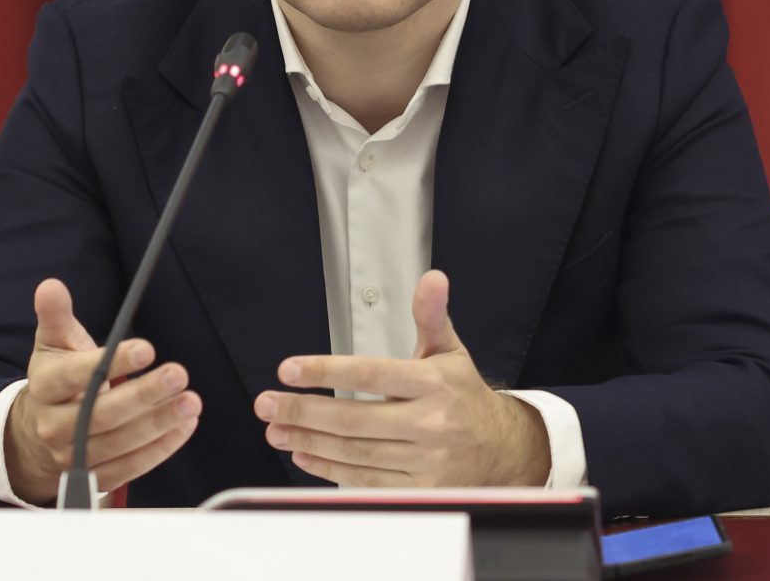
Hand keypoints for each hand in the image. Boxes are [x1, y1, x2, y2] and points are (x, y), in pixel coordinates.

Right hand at [5, 278, 200, 502]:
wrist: (38, 432)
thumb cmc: (58, 378)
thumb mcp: (54, 343)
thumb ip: (56, 315)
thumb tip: (51, 286)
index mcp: (44, 387)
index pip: (77, 376)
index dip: (113, 363)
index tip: (147, 349)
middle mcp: (55, 426)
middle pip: (102, 414)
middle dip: (144, 395)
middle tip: (178, 375)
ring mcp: (73, 456)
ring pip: (119, 443)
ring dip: (159, 423)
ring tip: (190, 402)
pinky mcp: (95, 478)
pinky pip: (130, 467)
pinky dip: (160, 448)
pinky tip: (184, 426)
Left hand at [254, 270, 550, 486]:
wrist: (503, 449)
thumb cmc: (464, 396)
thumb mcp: (451, 350)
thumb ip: (431, 315)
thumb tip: (432, 278)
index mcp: (435, 382)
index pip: (371, 374)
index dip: (326, 372)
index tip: (288, 369)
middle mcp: (431, 423)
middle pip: (355, 419)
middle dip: (303, 411)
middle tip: (266, 403)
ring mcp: (425, 461)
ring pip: (355, 452)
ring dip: (308, 441)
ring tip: (275, 429)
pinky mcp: (420, 491)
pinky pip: (365, 481)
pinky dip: (329, 469)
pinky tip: (303, 455)